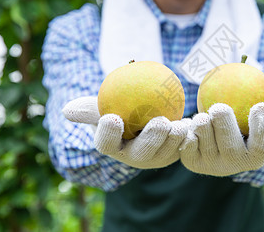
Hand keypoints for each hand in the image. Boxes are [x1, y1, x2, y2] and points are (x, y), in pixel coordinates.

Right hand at [62, 96, 187, 168]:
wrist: (141, 113)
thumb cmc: (118, 108)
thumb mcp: (102, 105)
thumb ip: (89, 108)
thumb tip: (67, 111)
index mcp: (113, 147)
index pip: (106, 144)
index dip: (107, 134)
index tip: (112, 117)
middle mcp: (134, 157)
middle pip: (143, 152)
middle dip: (152, 140)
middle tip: (161, 122)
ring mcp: (155, 158)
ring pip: (167, 152)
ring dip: (176, 140)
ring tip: (182, 124)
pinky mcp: (173, 153)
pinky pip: (183, 147)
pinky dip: (189, 137)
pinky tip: (195, 123)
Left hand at [179, 103, 263, 176]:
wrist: (213, 134)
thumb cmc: (244, 126)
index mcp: (255, 158)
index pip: (262, 145)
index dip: (262, 128)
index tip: (260, 106)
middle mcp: (233, 166)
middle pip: (231, 146)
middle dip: (225, 125)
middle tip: (220, 107)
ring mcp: (211, 165)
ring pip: (205, 142)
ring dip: (202, 124)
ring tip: (204, 114)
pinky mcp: (190, 162)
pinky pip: (187, 144)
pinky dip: (187, 131)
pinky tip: (188, 122)